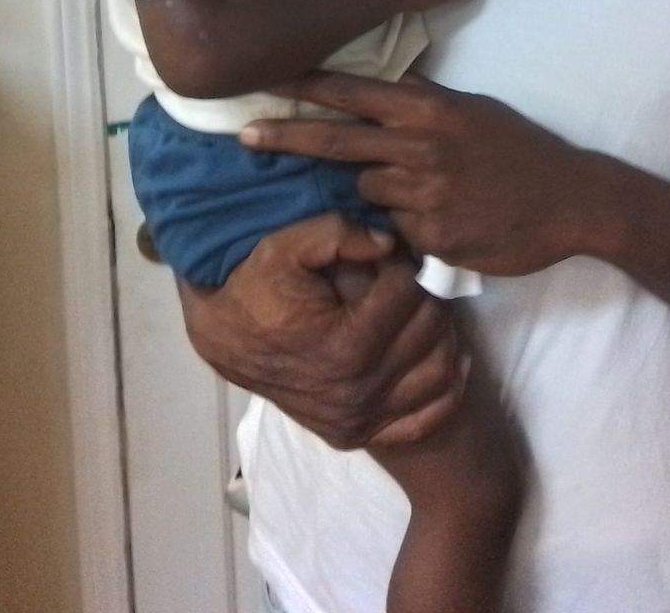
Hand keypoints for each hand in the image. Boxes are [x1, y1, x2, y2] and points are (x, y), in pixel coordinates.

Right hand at [176, 215, 467, 449]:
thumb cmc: (255, 289)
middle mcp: (358, 392)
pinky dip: (444, 387)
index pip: (407, 294)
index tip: (386, 257)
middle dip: (423, 295)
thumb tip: (390, 243)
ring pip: (440, 372)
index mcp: (344, 347)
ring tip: (417, 310)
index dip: (401, 266)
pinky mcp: (360, 435)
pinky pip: (429, 416)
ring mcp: (360, 420)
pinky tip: (436, 354)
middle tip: (404, 280)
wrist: (225, 340)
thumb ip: (338, 233)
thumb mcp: (284, 247)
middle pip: (429, 331)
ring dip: (440, 333)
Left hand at [246, 73, 592, 275]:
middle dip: (284, 136)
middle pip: (335, 142)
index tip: (267, 76)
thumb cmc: (521, 150)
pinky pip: (397, 230)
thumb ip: (425, 101)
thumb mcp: (472, 111)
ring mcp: (424, 195)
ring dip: (377, 191)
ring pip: (366, 191)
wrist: (572, 201)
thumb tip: (388, 85)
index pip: (354, 94)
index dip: (308, 86)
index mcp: (428, 111)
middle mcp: (419, 148)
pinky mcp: (432, 238)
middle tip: (242, 135)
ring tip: (425, 190)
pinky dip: (408, 226)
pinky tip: (445, 220)